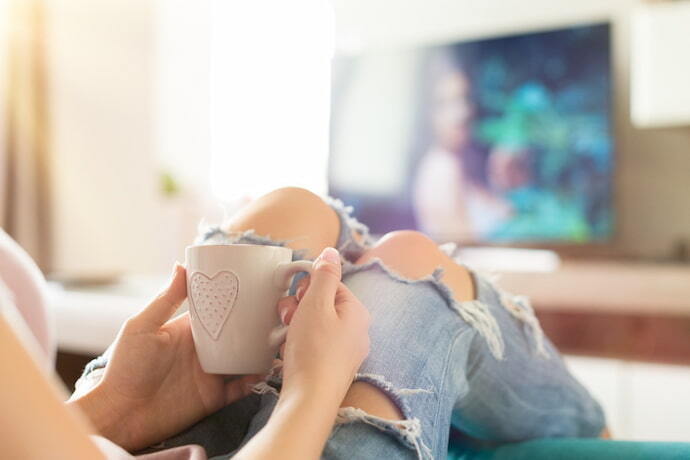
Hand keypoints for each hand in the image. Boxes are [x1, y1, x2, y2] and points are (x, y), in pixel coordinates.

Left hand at [70, 264, 261, 450]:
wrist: (121, 414)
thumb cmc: (125, 367)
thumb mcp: (143, 327)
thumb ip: (166, 299)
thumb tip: (181, 265)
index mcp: (191, 330)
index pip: (221, 311)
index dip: (239, 301)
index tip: (261, 288)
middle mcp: (205, 349)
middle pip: (239, 334)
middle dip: (259, 325)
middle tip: (280, 314)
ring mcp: (211, 373)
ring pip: (246, 359)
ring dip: (262, 352)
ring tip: (279, 341)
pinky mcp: (214, 397)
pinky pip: (242, 388)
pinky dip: (255, 380)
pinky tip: (263, 370)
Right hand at [276, 247, 369, 404]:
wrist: (309, 401)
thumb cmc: (314, 350)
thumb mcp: (316, 303)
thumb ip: (324, 275)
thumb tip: (331, 251)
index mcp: (358, 313)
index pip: (330, 285)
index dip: (308, 288)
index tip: (296, 298)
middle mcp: (357, 332)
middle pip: (322, 305)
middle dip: (299, 307)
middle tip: (289, 318)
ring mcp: (345, 352)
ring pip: (314, 325)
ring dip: (295, 326)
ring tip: (286, 338)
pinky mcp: (331, 368)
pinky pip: (312, 345)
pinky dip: (298, 345)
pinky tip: (289, 353)